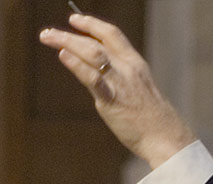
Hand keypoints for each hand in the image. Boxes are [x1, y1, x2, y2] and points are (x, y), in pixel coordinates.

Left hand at [39, 14, 195, 167]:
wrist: (164, 136)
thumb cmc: (151, 119)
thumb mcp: (139, 90)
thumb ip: (121, 79)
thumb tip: (101, 76)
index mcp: (135, 63)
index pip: (111, 34)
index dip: (92, 24)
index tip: (74, 19)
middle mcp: (127, 67)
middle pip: (95, 42)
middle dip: (70, 34)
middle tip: (47, 33)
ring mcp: (119, 82)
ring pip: (91, 53)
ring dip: (67, 43)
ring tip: (48, 37)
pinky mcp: (112, 100)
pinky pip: (92, 78)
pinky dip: (76, 64)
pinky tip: (63, 55)